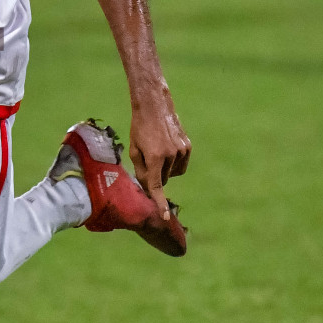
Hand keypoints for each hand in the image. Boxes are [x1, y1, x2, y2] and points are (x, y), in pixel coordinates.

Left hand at [129, 91, 190, 219]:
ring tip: (157, 150)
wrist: (154, 106)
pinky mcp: (188, 146)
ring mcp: (181, 151)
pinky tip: (167, 149)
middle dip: (155, 175)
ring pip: (173, 173)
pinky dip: (174, 162)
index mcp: (154, 157)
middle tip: (147, 159)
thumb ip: (141, 170)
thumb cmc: (140, 128)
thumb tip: (148, 186)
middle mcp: (170, 155)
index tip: (165, 217)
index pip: (157, 185)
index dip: (160, 203)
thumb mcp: (134, 149)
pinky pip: (181, 164)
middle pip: (163, 179)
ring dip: (165, 168)